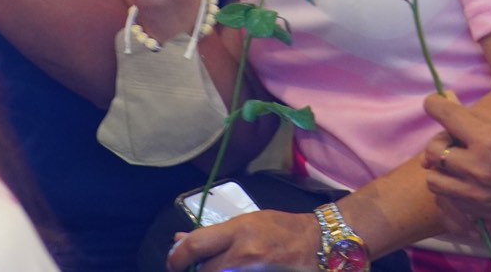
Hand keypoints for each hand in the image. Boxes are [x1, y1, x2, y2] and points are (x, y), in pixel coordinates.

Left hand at [167, 209, 321, 271]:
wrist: (316, 244)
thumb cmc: (280, 228)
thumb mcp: (247, 222)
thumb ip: (214, 234)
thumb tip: (179, 240)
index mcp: (240, 231)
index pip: (196, 246)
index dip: (177, 258)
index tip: (174, 263)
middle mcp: (244, 253)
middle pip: (204, 271)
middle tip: (193, 270)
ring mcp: (252, 271)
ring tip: (215, 269)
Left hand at [421, 93, 490, 223]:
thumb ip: (478, 118)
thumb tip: (451, 107)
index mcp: (485, 137)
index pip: (442, 113)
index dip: (434, 104)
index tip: (435, 104)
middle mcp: (476, 166)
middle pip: (432, 151)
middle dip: (440, 141)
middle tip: (454, 140)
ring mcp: (477, 194)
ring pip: (434, 181)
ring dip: (442, 169)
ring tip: (458, 165)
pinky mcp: (483, 213)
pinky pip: (450, 203)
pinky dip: (453, 192)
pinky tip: (468, 184)